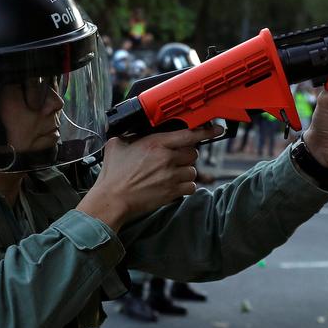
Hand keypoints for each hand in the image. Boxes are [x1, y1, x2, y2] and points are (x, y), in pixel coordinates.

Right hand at [78, 124, 223, 229]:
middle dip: (186, 155)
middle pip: (193, 152)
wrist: (112, 199)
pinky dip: (186, 187)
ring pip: (193, 170)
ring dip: (185, 172)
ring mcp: (171, 176)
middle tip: (174, 159)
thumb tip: (134, 132)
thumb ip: (130, 136)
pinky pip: (191, 187)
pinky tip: (174, 186)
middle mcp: (166, 158)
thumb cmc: (112, 174)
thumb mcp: (117, 145)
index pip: (188, 134)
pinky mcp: (172, 192)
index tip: (216, 129)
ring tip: (171, 174)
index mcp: (155, 143)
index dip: (205, 130)